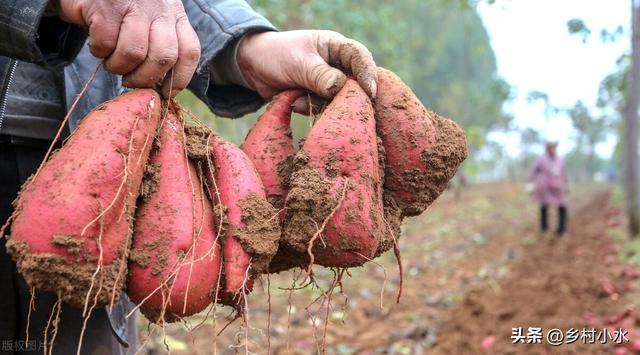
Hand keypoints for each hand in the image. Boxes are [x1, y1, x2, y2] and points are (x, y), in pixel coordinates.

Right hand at [56, 0, 200, 97]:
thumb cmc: (124, 8)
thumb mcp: (152, 21)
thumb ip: (161, 46)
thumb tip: (161, 87)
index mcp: (176, 15)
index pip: (189, 52)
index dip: (179, 79)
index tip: (165, 94)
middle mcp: (160, 8)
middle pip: (164, 57)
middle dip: (144, 78)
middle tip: (129, 81)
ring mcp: (135, 5)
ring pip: (134, 53)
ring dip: (119, 66)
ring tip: (111, 61)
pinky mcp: (107, 5)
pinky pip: (106, 42)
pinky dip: (99, 51)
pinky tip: (98, 44)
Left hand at [236, 30, 377, 113]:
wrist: (252, 67)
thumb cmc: (277, 55)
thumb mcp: (300, 63)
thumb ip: (321, 76)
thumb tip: (340, 87)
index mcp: (336, 47)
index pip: (360, 58)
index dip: (367, 74)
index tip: (370, 92)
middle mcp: (337, 66)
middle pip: (355, 84)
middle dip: (346, 96)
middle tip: (337, 105)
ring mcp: (327, 84)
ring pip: (337, 101)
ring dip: (319, 103)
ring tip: (298, 96)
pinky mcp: (317, 99)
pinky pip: (321, 109)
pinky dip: (307, 108)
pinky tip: (293, 101)